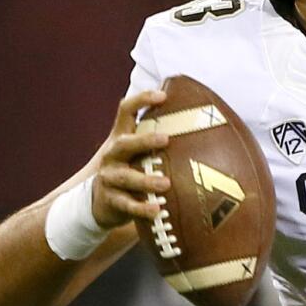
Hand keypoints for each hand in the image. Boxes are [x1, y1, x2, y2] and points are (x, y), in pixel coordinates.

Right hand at [90, 90, 170, 228]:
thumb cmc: (131, 170)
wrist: (101, 203)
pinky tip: (156, 210)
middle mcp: (112, 155)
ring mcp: (109, 178)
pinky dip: (141, 209)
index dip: (142, 100)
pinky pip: (126, 205)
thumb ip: (159, 140)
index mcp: (121, 137)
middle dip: (144, 140)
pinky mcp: (110, 200)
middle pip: (124, 143)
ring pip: (126, 177)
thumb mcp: (139, 152)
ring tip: (166, 183)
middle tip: (166, 139)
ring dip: (146, 180)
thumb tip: (204, 124)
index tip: (163, 94)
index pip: (125, 110)